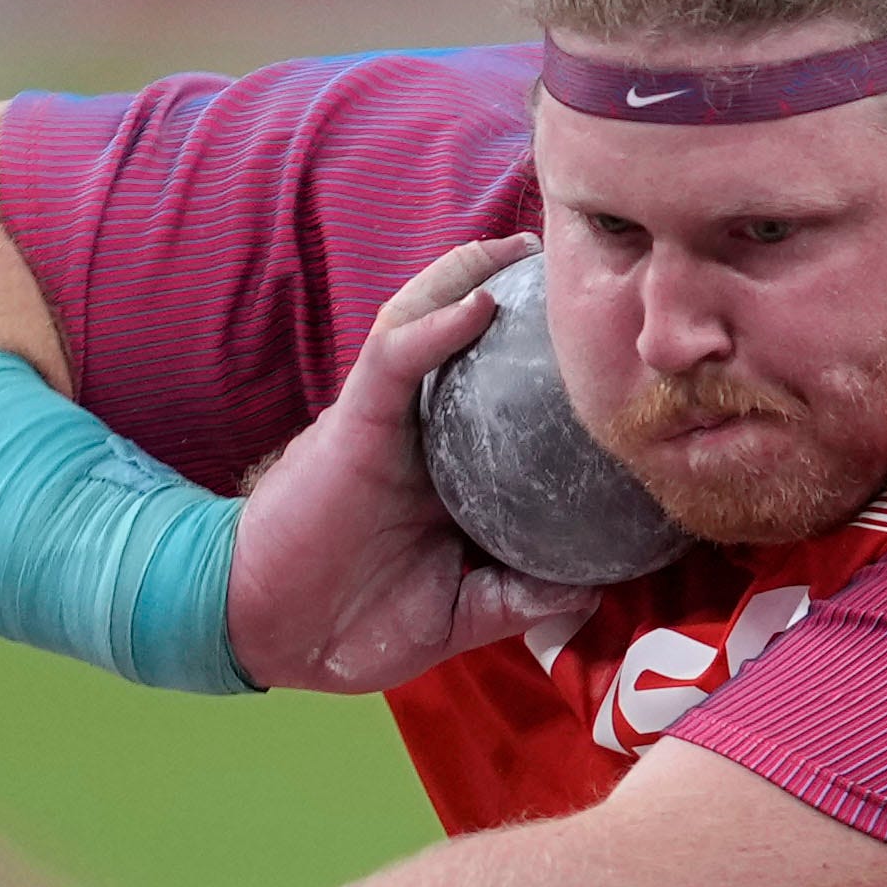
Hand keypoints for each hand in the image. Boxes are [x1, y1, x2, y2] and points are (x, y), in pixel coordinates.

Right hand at [226, 233, 600, 693]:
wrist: (277, 637)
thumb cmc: (358, 624)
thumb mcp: (464, 612)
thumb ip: (525, 595)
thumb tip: (596, 588)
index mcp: (452, 473)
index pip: (504, 403)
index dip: (547, 366)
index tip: (609, 350)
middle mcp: (423, 434)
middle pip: (468, 345)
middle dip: (513, 296)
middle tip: (573, 265)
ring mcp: (389, 422)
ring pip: (428, 325)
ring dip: (472, 279)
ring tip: (523, 249)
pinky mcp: (356, 420)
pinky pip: (394, 355)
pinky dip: (435, 324)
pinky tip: (480, 301)